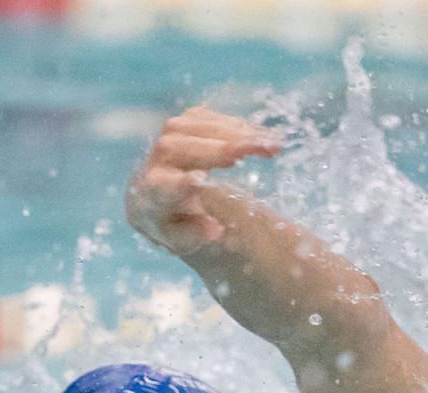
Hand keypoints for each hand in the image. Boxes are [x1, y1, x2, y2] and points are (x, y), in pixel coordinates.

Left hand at [125, 106, 279, 255]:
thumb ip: (195, 235)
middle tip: (264, 150)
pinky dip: (240, 126)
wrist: (154, 194)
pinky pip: (212, 118)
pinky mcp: (184, 121)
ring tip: (274, 144)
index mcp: (156, 192)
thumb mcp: (183, 239)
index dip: (183, 183)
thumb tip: (216, 230)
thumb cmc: (174, 220)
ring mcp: (169, 135)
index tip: (198, 181)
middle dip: (226, 148)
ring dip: (240, 133)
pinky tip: (262, 135)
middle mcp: (158, 159)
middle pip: (188, 148)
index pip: (168, 186)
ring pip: (202, 127)